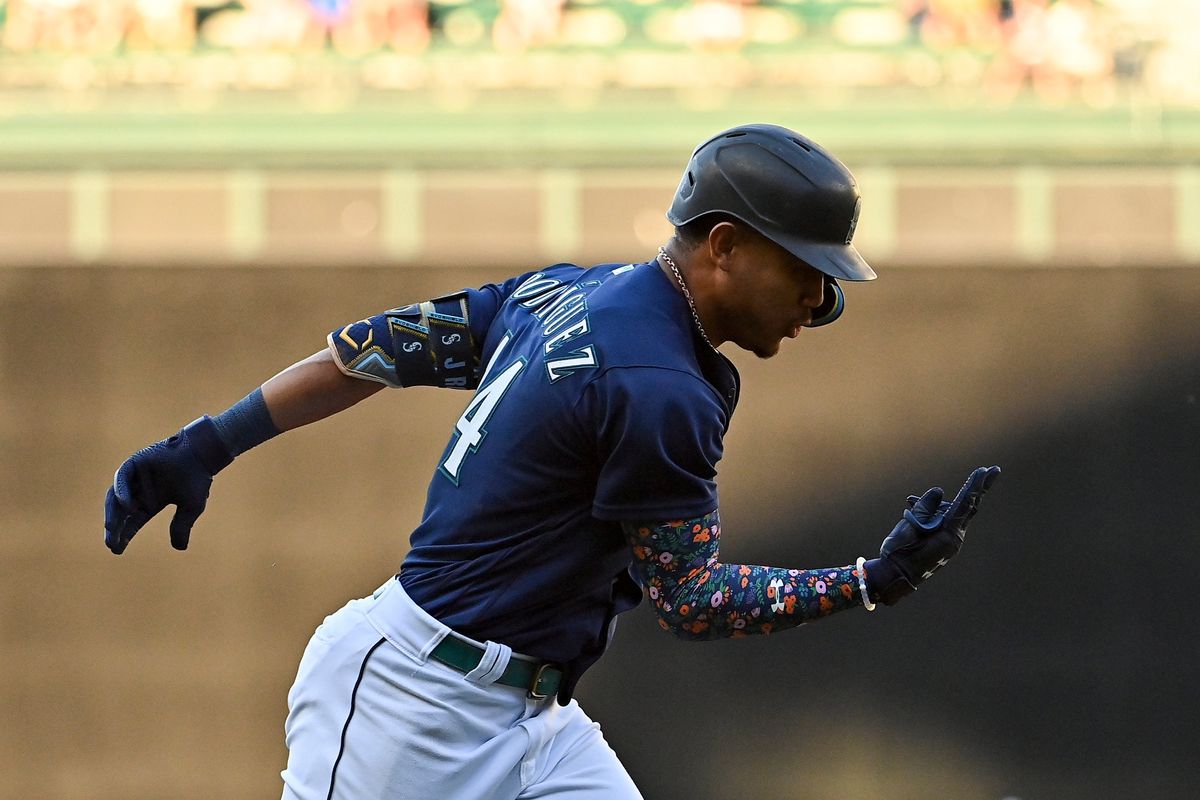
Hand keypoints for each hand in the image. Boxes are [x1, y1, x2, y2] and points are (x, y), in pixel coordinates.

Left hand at [104, 416, 232, 554]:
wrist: (201, 454)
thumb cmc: (198, 479)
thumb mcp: (190, 508)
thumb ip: (182, 526)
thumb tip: (180, 548)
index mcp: (152, 501)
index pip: (133, 521)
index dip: (125, 535)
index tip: (116, 550)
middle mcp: (141, 489)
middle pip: (121, 512)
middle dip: (115, 528)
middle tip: (111, 544)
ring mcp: (136, 476)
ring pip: (116, 497)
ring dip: (113, 513)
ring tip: (111, 528)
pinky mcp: (134, 462)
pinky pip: (122, 478)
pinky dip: (122, 491)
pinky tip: (127, 506)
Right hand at [867, 465, 1000, 605]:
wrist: (895, 578)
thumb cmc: (899, 553)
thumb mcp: (908, 526)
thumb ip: (925, 507)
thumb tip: (939, 492)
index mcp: (947, 534)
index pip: (965, 505)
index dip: (974, 486)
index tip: (984, 471)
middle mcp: (955, 538)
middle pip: (969, 508)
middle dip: (979, 488)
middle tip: (993, 470)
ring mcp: (951, 542)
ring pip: (949, 514)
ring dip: (935, 506)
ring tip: (910, 503)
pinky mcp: (945, 544)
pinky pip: (944, 523)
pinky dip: (933, 514)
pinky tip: (912, 508)